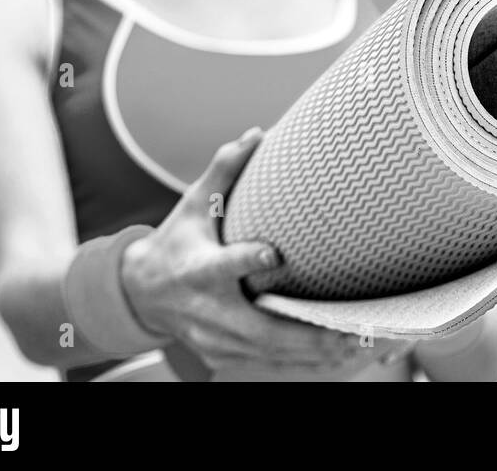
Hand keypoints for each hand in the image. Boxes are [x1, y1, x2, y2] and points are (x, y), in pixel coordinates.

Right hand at [118, 127, 363, 375]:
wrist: (139, 294)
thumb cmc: (176, 241)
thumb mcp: (193, 205)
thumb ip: (223, 171)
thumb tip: (256, 133)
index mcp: (198, 270)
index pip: (222, 266)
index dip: (245, 260)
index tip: (272, 253)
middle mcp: (207, 310)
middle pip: (258, 328)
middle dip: (304, 332)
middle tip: (349, 328)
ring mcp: (215, 338)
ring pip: (269, 353)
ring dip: (315, 352)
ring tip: (357, 342)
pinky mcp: (223, 354)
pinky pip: (268, 362)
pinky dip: (303, 361)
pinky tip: (337, 354)